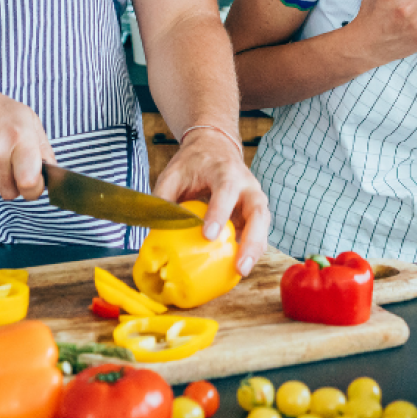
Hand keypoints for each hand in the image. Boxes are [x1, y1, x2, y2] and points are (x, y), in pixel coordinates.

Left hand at [153, 128, 269, 276]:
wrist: (215, 146)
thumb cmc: (193, 162)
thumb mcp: (173, 173)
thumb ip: (164, 198)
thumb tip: (153, 232)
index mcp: (225, 170)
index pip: (227, 190)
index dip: (220, 212)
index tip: (209, 236)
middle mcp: (246, 184)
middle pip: (258, 210)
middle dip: (252, 239)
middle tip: (240, 265)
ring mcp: (254, 197)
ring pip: (263, 223)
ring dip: (256, 248)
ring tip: (242, 271)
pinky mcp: (254, 211)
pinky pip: (259, 230)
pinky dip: (252, 248)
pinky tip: (238, 267)